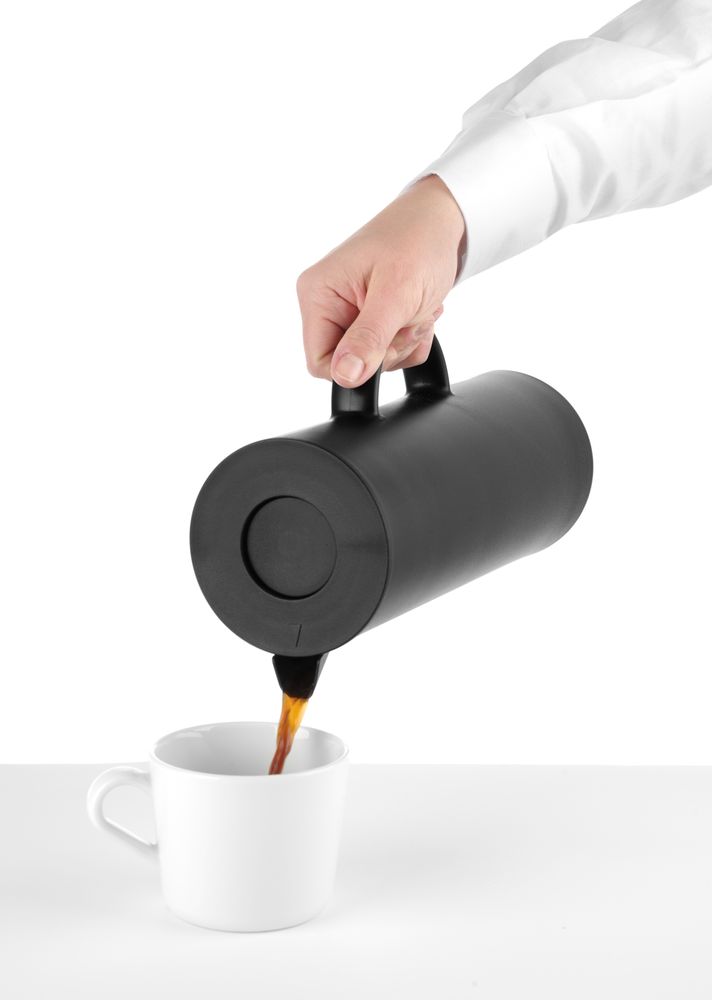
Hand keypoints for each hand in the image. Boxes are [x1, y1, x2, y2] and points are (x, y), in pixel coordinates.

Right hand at [297, 175, 464, 387]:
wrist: (441, 221)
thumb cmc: (417, 241)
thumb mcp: (396, 294)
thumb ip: (369, 337)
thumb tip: (345, 375)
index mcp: (318, 295)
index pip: (320, 362)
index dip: (356, 365)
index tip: (387, 343)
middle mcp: (326, 303)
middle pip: (349, 363)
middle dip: (387, 350)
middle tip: (410, 320)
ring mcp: (347, 310)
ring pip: (371, 360)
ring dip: (403, 343)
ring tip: (417, 310)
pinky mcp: (368, 316)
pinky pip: (387, 351)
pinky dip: (409, 339)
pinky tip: (418, 312)